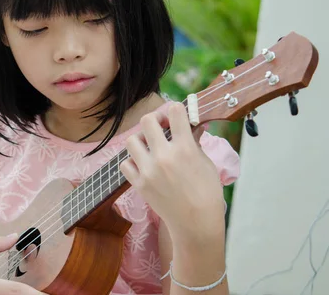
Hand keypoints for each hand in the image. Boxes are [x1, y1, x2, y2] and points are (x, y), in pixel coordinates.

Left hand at [120, 102, 224, 243]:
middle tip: (161, 127)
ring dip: (140, 140)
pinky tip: (143, 165)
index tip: (177, 115)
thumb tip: (192, 124)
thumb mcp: (206, 163)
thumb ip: (194, 142)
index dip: (176, 109)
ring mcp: (149, 171)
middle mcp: (164, 157)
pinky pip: (125, 164)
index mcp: (184, 149)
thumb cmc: (207, 193)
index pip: (175, 112)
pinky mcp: (139, 184)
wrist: (196, 223)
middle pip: (147, 121)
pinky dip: (132, 162)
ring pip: (131, 140)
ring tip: (149, 146)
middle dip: (155, 119)